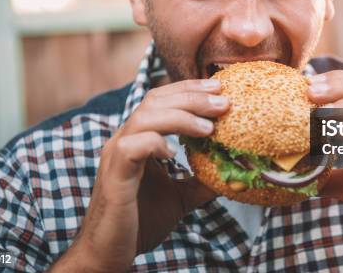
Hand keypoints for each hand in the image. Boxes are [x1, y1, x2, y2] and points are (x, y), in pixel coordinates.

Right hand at [51, 79, 229, 271]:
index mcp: (137, 139)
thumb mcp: (180, 197)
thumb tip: (232, 173)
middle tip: (222, 100)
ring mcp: (116, 156)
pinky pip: (131, 148)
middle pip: (154, 100)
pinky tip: (174, 152)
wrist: (110, 254)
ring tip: (209, 127)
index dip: (188, 89)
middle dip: (191, 96)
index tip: (218, 88)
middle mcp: (124, 140)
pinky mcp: (114, 176)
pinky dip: (154, 143)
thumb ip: (200, 181)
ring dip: (180, 116)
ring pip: (144, 117)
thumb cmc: (140, 222)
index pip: (160, 99)